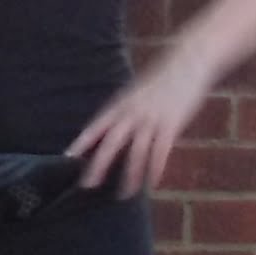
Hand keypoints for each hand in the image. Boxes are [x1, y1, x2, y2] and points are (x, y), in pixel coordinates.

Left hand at [67, 57, 211, 198]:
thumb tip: (114, 129)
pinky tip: (153, 184)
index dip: (82, 142)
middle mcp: (132, 112)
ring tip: (124, 194)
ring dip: (130, 175)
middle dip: (98, 164)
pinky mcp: (171, 123)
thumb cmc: (163, 78)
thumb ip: (125, 110)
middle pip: (111, 142)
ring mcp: (152, 118)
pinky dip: (156, 168)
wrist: (189, 60)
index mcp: (121, 103)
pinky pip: (161, 151)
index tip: (67, 157)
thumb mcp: (137, 91)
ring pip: (136, 152)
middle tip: (87, 185)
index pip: (96, 126)